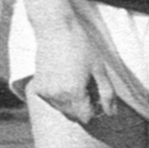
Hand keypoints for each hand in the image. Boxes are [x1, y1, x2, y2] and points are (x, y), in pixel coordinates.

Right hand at [28, 5, 148, 124]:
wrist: (55, 29)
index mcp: (73, 94)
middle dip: (83, 106)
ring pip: (62, 109)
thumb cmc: (81, 47)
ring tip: (76, 78)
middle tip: (87, 84)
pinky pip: (52, 101)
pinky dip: (60, 95)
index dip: (95, 109)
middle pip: (73, 116)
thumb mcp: (100, 70)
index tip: (97, 94)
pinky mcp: (37, 87)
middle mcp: (55, 97)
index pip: (86, 118)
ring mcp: (44, 93)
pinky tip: (63, 77)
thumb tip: (111, 113)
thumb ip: (107, 94)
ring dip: (71, 102)